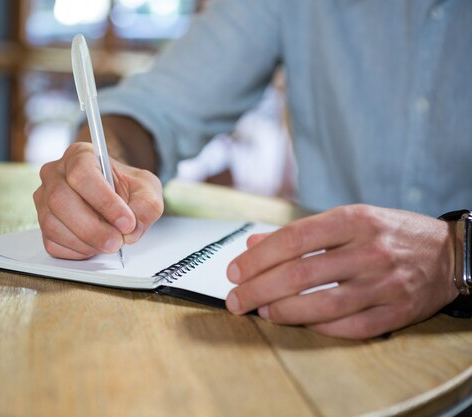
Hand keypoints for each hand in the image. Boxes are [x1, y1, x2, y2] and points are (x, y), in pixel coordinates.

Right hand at [33, 142, 163, 259]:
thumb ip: (146, 205)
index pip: (82, 174)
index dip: (104, 201)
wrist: (117, 199)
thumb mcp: (147, 189)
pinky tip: (95, 245)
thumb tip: (131, 230)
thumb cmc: (127, 188)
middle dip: (93, 228)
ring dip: (86, 242)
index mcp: (79, 155)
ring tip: (110, 243)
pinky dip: (77, 251)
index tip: (126, 221)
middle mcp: (55, 174)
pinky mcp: (42, 224)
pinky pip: (52, 243)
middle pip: (61, 201)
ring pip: (53, 225)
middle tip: (118, 241)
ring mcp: (44, 200)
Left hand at [225, 204, 457, 338]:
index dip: (257, 258)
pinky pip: (348, 326)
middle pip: (300, 274)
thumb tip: (253, 245)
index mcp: (354, 220)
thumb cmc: (388, 234)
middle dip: (258, 289)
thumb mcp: (348, 220)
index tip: (234, 271)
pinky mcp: (396, 312)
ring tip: (261, 311)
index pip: (293, 238)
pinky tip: (298, 322)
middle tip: (236, 299)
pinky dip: (317, 327)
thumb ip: (300, 233)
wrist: (450, 253)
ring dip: (282, 311)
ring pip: (322, 304)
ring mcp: (385, 284)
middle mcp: (369, 250)